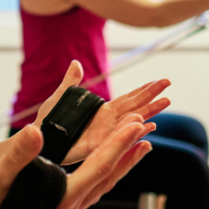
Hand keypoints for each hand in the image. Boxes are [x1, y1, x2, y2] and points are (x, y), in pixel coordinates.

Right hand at [0, 115, 153, 208]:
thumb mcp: (0, 174)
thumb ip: (19, 153)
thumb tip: (35, 132)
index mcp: (62, 197)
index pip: (99, 166)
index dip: (118, 144)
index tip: (133, 125)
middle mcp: (72, 206)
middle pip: (108, 174)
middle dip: (127, 149)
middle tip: (143, 125)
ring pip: (106, 183)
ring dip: (124, 162)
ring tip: (141, 144)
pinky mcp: (64, 207)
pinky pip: (96, 187)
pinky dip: (110, 171)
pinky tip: (111, 163)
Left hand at [29, 60, 169, 165]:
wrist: (38, 138)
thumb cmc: (47, 121)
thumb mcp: (59, 97)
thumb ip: (70, 82)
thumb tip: (76, 63)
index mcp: (101, 110)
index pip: (128, 98)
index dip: (144, 90)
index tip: (160, 81)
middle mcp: (108, 121)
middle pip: (135, 107)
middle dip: (152, 97)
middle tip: (169, 87)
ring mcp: (106, 133)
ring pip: (133, 120)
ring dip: (150, 112)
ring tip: (166, 102)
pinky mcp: (99, 145)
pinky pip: (121, 137)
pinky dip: (136, 131)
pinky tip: (150, 127)